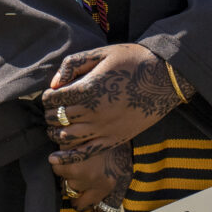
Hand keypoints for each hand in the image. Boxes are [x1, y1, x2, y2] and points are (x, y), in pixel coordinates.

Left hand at [40, 45, 185, 158]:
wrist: (163, 78)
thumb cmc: (132, 60)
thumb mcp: (102, 53)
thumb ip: (74, 64)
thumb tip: (54, 83)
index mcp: (88, 89)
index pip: (55, 99)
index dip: (47, 98)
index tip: (49, 96)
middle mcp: (93, 111)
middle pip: (58, 118)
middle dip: (49, 114)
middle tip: (50, 111)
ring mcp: (103, 128)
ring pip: (67, 137)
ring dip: (55, 133)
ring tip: (54, 128)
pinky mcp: (113, 140)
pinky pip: (85, 153)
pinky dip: (67, 158)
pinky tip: (55, 159)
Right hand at [48, 141, 133, 211]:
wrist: (119, 112)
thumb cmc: (117, 139)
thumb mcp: (122, 164)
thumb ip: (108, 184)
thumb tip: (85, 201)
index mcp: (115, 187)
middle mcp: (100, 185)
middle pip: (78, 201)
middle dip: (76, 191)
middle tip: (79, 175)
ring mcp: (84, 174)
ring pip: (65, 184)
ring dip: (66, 173)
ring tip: (73, 157)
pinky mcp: (70, 161)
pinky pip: (56, 167)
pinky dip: (57, 158)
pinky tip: (66, 148)